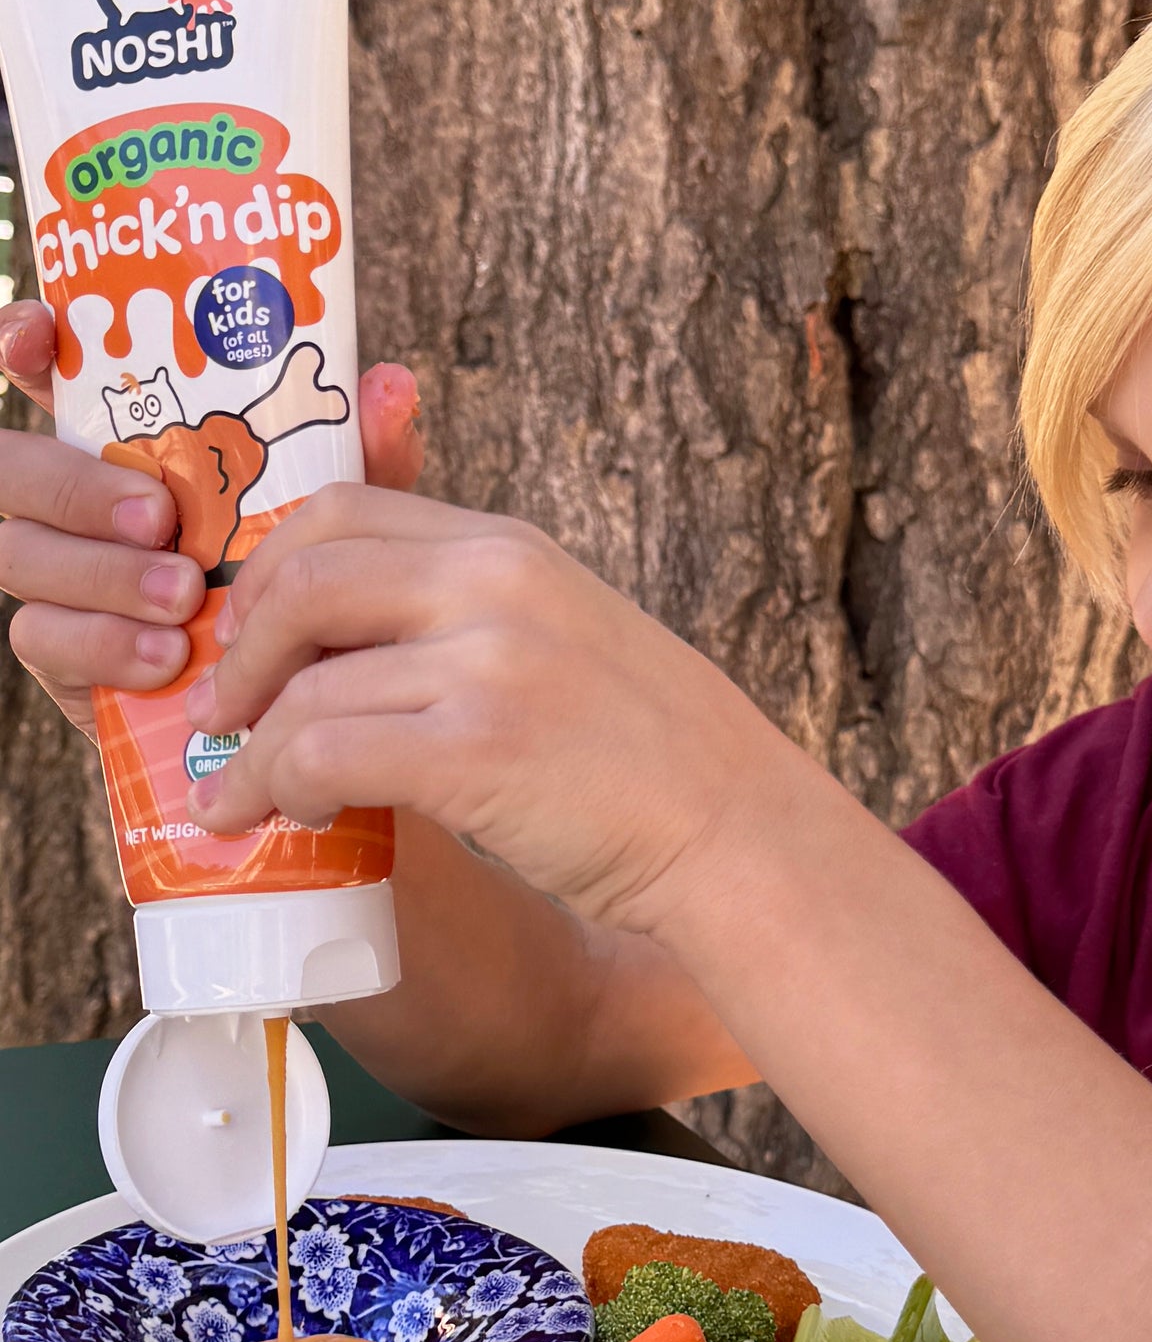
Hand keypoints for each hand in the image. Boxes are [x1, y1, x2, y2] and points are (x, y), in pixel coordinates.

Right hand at [0, 298, 425, 738]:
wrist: (305, 688)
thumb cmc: (313, 574)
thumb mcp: (346, 511)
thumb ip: (362, 451)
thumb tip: (391, 384)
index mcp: (132, 444)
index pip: (50, 374)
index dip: (25, 346)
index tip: (37, 340)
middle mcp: (77, 500)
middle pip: (14, 468)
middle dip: (73, 485)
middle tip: (159, 517)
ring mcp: (61, 574)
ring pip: (21, 553)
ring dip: (101, 573)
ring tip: (184, 597)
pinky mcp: (65, 650)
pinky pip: (44, 637)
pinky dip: (105, 644)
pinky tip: (166, 659)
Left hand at [179, 485, 779, 930]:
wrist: (736, 830)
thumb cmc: (655, 757)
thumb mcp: (572, 638)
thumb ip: (479, 620)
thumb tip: (354, 651)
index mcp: (514, 550)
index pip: (348, 512)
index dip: (270, 569)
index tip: (251, 630)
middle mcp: (496, 585)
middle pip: (304, 576)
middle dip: (240, 647)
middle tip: (226, 707)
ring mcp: (489, 663)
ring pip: (303, 681)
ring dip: (247, 743)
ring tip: (241, 789)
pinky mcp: (476, 749)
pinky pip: (323, 753)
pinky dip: (279, 788)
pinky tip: (293, 815)